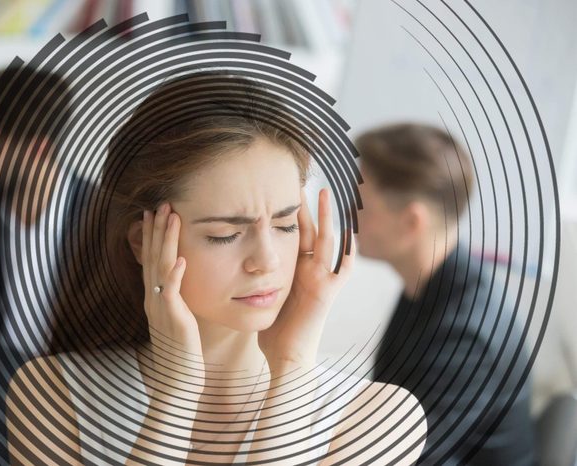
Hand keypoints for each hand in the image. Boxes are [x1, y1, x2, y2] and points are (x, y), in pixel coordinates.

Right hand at [142, 202, 203, 386]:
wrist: (177, 383)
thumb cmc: (181, 354)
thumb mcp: (177, 321)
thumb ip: (175, 301)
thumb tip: (179, 284)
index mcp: (155, 298)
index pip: (152, 260)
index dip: (152, 236)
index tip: (155, 213)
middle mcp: (154, 299)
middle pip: (152, 257)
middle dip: (157, 229)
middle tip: (161, 203)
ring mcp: (161, 308)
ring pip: (160, 267)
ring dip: (165, 241)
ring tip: (171, 217)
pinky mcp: (172, 319)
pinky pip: (171, 292)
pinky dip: (174, 274)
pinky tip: (180, 258)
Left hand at [258, 188, 354, 371]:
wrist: (286, 357)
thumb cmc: (274, 331)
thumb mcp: (266, 296)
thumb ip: (260, 278)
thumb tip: (239, 262)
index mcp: (297, 271)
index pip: (295, 235)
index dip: (291, 214)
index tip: (283, 192)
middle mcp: (312, 271)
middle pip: (311, 231)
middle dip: (308, 207)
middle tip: (302, 181)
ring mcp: (322, 279)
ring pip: (327, 241)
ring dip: (326, 217)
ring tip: (323, 193)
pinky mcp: (328, 290)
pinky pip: (342, 264)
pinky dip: (346, 246)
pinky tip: (347, 226)